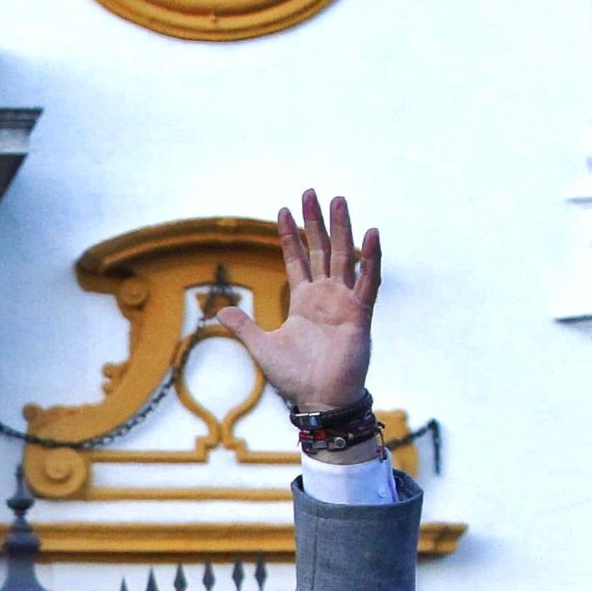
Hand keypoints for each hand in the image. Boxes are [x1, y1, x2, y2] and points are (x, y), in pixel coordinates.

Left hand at [212, 192, 380, 428]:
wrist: (319, 399)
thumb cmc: (295, 377)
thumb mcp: (262, 346)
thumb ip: (244, 325)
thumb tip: (220, 309)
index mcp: (303, 300)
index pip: (296, 258)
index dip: (290, 235)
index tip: (283, 209)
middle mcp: (325, 295)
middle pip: (321, 249)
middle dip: (316, 221)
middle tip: (311, 191)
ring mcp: (344, 301)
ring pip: (345, 256)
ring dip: (343, 228)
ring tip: (339, 200)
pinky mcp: (359, 313)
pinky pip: (368, 281)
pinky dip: (371, 258)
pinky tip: (372, 234)